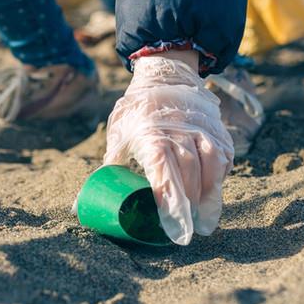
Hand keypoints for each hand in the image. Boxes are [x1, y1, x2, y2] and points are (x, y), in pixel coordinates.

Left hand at [103, 52, 234, 244]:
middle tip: (187, 227)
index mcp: (151, 135)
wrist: (165, 76)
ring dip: (209, 191)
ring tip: (204, 214)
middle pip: (189, 172)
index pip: (162, 171)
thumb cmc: (137, 112)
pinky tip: (213, 190)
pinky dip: (221, 175)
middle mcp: (179, 131)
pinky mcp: (217, 128)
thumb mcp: (118, 135)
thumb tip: (78, 206)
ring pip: (212, 163)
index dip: (168, 198)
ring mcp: (201, 128)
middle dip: (190, 203)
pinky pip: (225, 155)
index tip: (171, 223)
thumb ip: (107, 168)